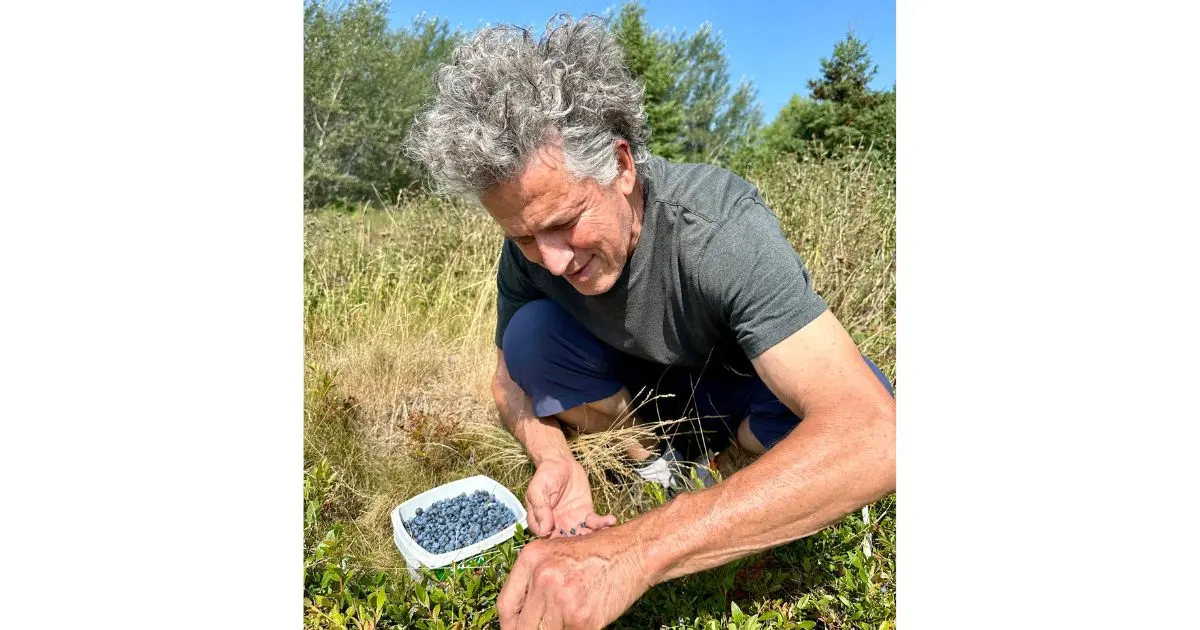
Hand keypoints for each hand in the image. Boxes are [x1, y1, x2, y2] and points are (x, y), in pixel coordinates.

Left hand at [498, 527, 650, 628]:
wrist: (633, 552)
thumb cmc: (598, 552)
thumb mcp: (555, 553)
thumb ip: (532, 580)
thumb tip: (519, 615)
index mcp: (531, 559)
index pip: (505, 606)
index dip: (509, 624)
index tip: (515, 628)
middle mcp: (543, 578)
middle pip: (522, 626)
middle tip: (543, 627)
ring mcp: (562, 600)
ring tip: (567, 619)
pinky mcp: (581, 619)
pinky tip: (582, 619)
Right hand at [524, 456, 616, 538]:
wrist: (561, 462)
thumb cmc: (545, 475)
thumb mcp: (538, 490)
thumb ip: (541, 510)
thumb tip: (543, 531)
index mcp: (541, 523)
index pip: (545, 540)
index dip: (555, 545)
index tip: (565, 544)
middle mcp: (557, 526)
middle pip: (566, 543)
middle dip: (577, 547)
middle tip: (588, 543)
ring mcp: (572, 522)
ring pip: (582, 536)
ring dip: (593, 537)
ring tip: (603, 533)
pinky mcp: (586, 514)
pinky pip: (594, 523)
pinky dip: (603, 524)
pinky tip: (610, 521)